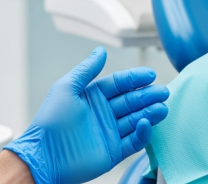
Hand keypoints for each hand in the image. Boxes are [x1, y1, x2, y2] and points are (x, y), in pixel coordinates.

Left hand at [4, 47, 168, 183]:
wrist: (44, 156)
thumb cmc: (50, 122)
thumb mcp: (66, 88)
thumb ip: (87, 70)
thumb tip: (100, 51)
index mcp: (92, 97)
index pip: (119, 83)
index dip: (134, 78)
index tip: (150, 75)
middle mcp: (103, 113)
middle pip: (131, 101)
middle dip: (148, 95)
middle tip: (163, 91)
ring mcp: (109, 132)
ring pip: (136, 119)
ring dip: (150, 112)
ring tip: (162, 107)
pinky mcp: (113, 151)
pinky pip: (133, 141)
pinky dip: (142, 133)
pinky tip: (146, 123)